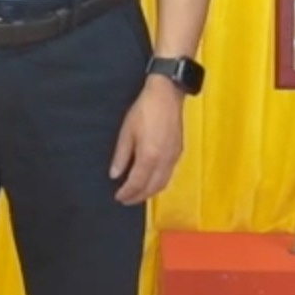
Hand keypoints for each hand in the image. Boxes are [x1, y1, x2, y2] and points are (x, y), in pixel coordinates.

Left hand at [110, 77, 185, 205]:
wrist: (167, 95)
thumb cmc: (145, 110)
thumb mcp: (127, 132)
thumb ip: (121, 156)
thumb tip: (115, 174)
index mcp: (149, 156)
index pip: (137, 183)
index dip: (127, 193)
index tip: (118, 197)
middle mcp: (164, 161)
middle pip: (152, 188)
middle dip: (138, 197)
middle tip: (126, 200)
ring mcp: (174, 157)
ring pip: (163, 184)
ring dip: (150, 192)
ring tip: (137, 194)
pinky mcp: (179, 152)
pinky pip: (169, 175)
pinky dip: (159, 183)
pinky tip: (151, 180)